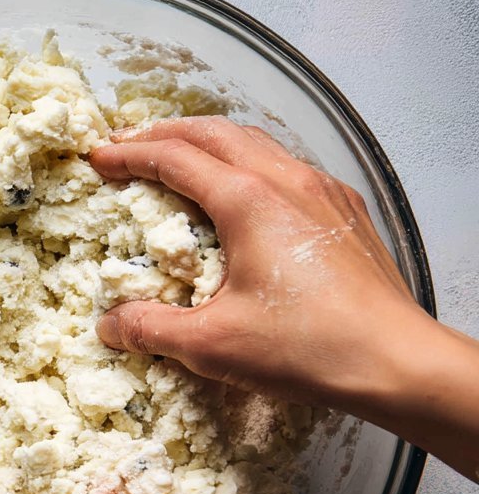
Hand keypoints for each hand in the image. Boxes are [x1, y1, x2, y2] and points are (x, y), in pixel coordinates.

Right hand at [90, 117, 424, 408]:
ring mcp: (321, 190)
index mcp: (247, 199)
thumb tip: (109, 325)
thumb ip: (153, 329)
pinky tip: (248, 191)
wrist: (394, 360)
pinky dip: (251, 162)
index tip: (99, 158)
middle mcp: (285, 179)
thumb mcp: (212, 345)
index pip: (174, 158)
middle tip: (130, 145)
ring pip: (255, 142)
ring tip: (182, 157)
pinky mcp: (345, 210)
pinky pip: (288, 166)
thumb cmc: (305, 348)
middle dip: (164, 133)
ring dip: (209, 142)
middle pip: (213, 132)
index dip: (130, 154)